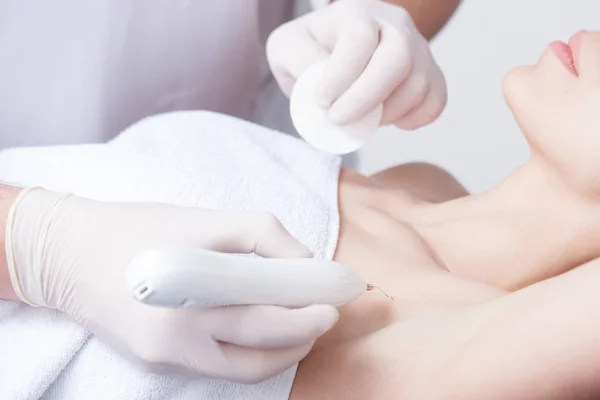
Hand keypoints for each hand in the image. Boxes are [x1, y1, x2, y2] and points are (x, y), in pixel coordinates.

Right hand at [5, 188, 338, 382]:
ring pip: (246, 367)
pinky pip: (222, 368)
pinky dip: (254, 357)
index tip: (338, 293)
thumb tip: (302, 264)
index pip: (267, 298)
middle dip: (306, 328)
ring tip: (306, 330)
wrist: (69, 255)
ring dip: (286, 351)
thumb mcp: (202, 217)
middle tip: (328, 313)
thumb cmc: (138, 228)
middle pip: (262, 338)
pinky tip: (270, 337)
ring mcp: (167, 352)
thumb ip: (259, 235)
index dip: (310, 300)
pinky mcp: (160, 361)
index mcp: (189, 282)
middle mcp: (177, 328)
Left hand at [267, 0, 446, 129]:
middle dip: (366, 98)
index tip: (321, 102)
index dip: (342, 75)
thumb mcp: (287, 47)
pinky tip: (387, 118)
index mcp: (356, 13)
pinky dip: (412, 119)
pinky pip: (435, 101)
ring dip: (386, 113)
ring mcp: (419, 48)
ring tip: (359, 118)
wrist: (336, 54)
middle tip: (338, 119)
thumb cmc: (311, 51)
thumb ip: (297, 58)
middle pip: (398, 58)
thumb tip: (318, 81)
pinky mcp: (432, 74)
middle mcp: (394, 25)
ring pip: (418, 85)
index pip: (359, 39)